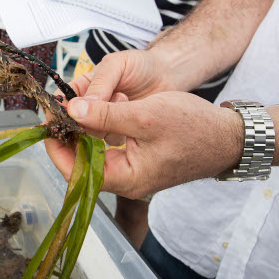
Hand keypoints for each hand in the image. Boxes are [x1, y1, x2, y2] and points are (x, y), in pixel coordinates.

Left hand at [46, 91, 242, 197]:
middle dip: (70, 130)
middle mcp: (124, 179)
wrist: (229, 136)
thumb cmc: (195, 129)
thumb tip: (71, 111)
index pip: (75, 170)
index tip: (50, 118)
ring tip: (81, 99)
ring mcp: (131, 169)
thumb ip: (106, 115)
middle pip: (82, 159)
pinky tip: (107, 103)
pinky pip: (110, 143)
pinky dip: (104, 124)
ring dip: (87, 124)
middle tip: (62, 102)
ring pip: (95, 148)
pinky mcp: (137, 157)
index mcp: (125, 179)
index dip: (57, 144)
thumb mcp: (146, 116)